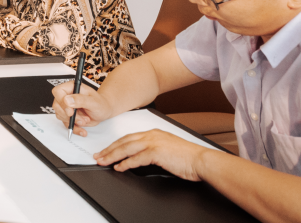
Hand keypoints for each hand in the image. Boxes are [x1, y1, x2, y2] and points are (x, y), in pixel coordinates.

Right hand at [52, 82, 114, 136]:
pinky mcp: (67, 116)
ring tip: (85, 121)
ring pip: (60, 115)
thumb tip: (67, 100)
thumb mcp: (93, 101)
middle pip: (57, 105)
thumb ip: (81, 100)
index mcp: (71, 88)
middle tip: (82, 120)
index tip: (71, 112)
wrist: (103, 111)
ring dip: (73, 122)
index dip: (62, 102)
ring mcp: (65, 106)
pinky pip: (65, 124)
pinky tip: (82, 130)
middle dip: (69, 116)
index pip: (58, 92)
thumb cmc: (100, 103)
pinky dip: (74, 129)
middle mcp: (66, 96)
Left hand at [94, 129, 213, 180]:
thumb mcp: (167, 150)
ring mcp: (153, 142)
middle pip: (124, 141)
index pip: (129, 138)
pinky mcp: (156, 152)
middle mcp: (152, 135)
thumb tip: (139, 158)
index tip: (106, 150)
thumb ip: (153, 151)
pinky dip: (125, 163)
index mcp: (154, 133)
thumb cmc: (188, 158)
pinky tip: (119, 168)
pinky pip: (136, 158)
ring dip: (112, 155)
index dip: (116, 145)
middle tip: (98, 156)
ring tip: (103, 161)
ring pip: (126, 148)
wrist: (201, 160)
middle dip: (109, 149)